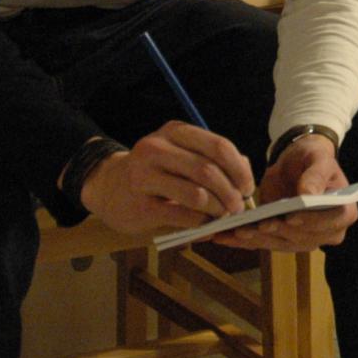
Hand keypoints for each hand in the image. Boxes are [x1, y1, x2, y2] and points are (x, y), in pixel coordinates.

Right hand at [78, 121, 253, 238]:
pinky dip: (201, 223)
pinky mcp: (140, 205)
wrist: (109, 187)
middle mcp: (156, 148)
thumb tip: (246, 173)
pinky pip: (182, 215)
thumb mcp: (180, 154)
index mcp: (174, 131)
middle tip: (239, 207)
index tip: (248, 187)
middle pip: (208, 170)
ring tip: (223, 216)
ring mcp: (145, 176)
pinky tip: (205, 225)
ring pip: (197, 194)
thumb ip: (212, 159)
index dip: (239, 169)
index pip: (218, 146)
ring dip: (218, 209)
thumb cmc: (155, 171)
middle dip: (231, 192)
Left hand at [217, 134, 356, 251]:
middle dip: (276, 231)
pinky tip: (224, 237)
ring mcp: (305, 240)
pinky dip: (244, 241)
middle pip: (302, 237)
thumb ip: (316, 176)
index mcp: (344, 212)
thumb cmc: (313, 159)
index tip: (291, 217)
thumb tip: (309, 196)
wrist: (298, 163)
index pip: (330, 221)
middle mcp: (328, 233)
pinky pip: (264, 242)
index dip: (311, 221)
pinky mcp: (284, 241)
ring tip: (233, 232)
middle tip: (255, 225)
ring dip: (256, 239)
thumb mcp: (318, 160)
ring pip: (280, 243)